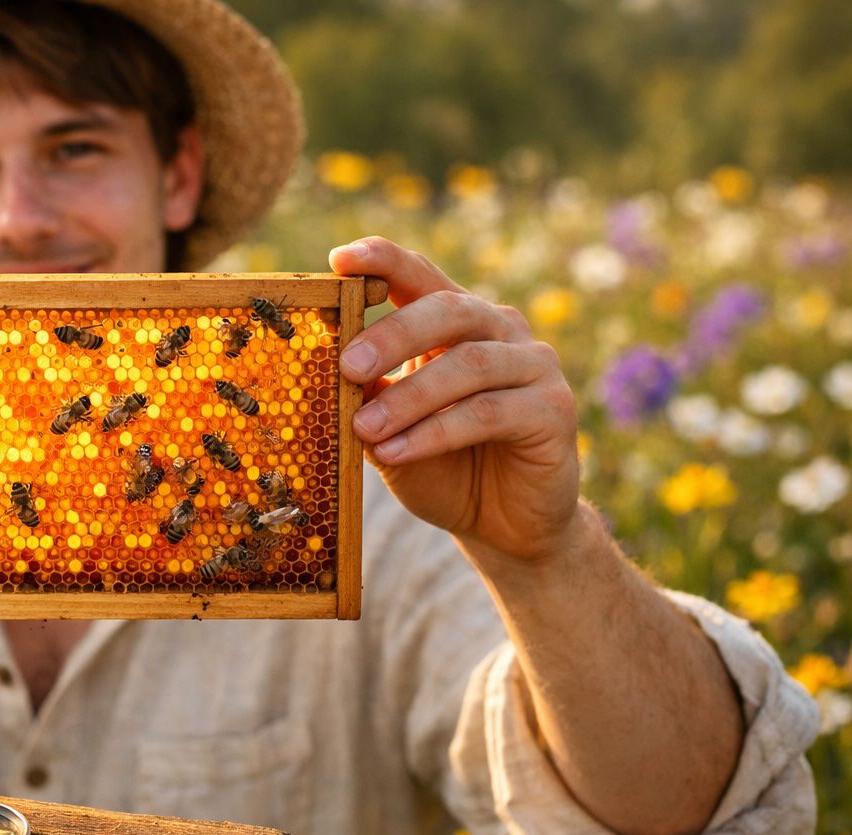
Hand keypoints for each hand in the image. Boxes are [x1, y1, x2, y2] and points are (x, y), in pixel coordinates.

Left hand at [329, 237, 579, 564]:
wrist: (501, 526)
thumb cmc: (441, 468)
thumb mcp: (390, 432)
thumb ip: (369, 399)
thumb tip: (330, 372)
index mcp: (457, 323)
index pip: (421, 276)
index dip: (384, 260)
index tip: (340, 259)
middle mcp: (500, 331)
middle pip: (447, 309)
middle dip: (392, 335)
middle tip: (348, 366)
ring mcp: (533, 366)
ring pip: (468, 364)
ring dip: (409, 397)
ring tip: (363, 429)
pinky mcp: (553, 410)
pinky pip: (488, 413)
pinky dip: (435, 432)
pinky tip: (397, 452)